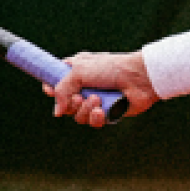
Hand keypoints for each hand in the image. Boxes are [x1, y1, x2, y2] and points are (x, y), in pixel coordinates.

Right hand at [45, 51, 159, 127]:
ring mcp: (97, 100)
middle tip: (79, 97)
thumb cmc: (111, 68)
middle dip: (70, 103)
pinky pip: (93, 122)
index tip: (49, 90)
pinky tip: (101, 111)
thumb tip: (57, 112)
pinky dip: (95, 118)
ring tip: (97, 99)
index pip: (56, 82)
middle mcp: (86, 86)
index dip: (50, 88)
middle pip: (64, 104)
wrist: (140, 77)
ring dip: (84, 109)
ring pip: (77, 115)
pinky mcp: (108, 112)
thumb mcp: (78, 72)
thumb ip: (61, 90)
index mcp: (77, 70)